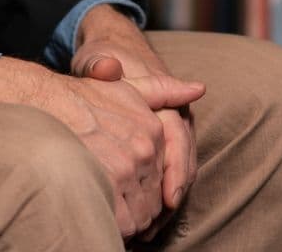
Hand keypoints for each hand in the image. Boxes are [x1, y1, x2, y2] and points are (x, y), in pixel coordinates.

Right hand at [0, 55, 200, 236]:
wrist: (38, 101)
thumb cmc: (79, 96)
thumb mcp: (125, 86)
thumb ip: (162, 91)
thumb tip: (199, 88)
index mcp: (153, 129)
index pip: (166, 177)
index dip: (149, 194)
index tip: (130, 198)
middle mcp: (144, 148)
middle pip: (154, 199)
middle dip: (140, 211)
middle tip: (119, 213)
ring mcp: (126, 168)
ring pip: (141, 215)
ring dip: (129, 223)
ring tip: (110, 220)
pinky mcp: (108, 184)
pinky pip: (122, 222)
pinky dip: (115, 229)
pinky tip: (100, 223)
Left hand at [72, 7, 202, 237]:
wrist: (113, 51)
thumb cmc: (104, 59)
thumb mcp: (98, 59)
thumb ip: (100, 65)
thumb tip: (108, 68)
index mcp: (164, 95)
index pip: (177, 136)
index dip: (175, 168)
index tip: (170, 198)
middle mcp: (174, 113)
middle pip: (183, 159)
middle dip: (173, 193)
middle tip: (156, 224)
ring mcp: (172, 128)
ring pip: (181, 170)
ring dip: (168, 199)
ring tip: (151, 229)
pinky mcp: (164, 141)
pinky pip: (170, 171)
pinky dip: (161, 195)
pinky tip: (147, 218)